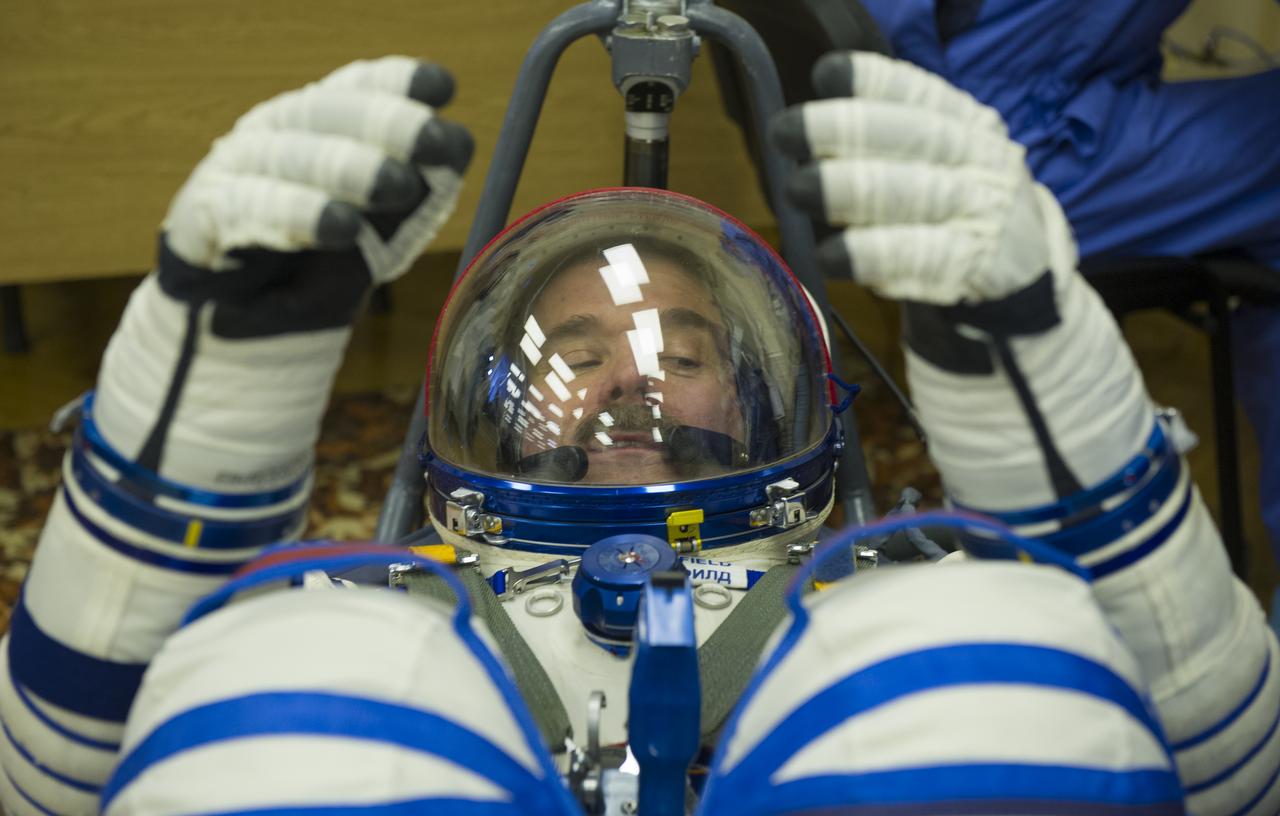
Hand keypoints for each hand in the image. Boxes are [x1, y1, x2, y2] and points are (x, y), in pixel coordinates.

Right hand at [160, 56, 472, 336]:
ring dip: (346, 168)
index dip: (397, 83)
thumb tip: (459, 146)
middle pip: (324, 114)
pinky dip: (298, 215)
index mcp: (317, 127)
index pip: (355, 89)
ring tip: (397, 186)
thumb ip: (413, 192)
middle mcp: (272, 135)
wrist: (244, 328)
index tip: (444, 87)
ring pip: (288, 157)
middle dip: (386, 123)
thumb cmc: (317, 267)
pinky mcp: (202, 218)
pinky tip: (340, 227)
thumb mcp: (377, 230)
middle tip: (435, 140)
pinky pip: (248, 209)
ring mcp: (232, 172)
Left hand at [769, 51, 1074, 305]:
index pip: (921, 92)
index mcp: (965, 121)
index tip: (826, 73)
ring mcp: (982, 210)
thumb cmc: (954, 198)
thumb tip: (805, 128)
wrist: (1020, 260)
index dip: (874, 80)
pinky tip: (832, 256)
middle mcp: (979, 156)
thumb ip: (886, 138)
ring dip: (852, 190)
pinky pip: (924, 257)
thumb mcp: (938, 156)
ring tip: (798, 189)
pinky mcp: (976, 264)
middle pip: (916, 136)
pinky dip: (875, 256)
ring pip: (918, 193)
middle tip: (786, 132)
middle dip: (847, 129)